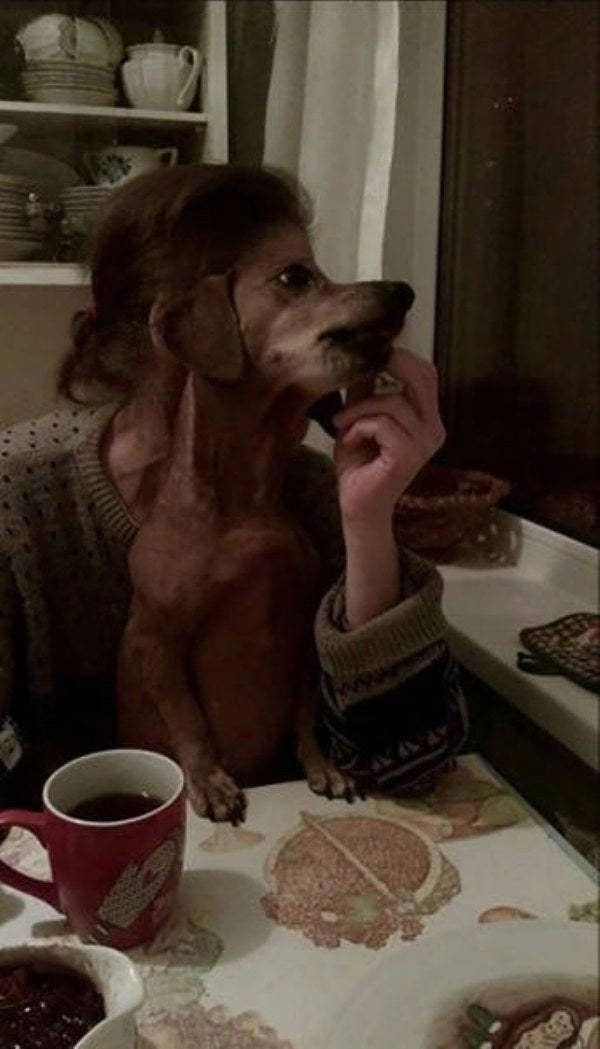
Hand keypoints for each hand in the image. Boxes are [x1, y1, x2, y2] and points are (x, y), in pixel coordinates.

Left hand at [333, 348, 445, 532]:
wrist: (357, 505)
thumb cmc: (359, 464)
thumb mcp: (360, 417)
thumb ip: (365, 389)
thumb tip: (362, 355)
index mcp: (428, 418)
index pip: (427, 373)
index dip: (401, 357)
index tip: (369, 356)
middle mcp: (434, 429)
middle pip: (422, 377)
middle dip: (388, 366)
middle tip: (358, 371)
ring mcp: (425, 444)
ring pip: (394, 402)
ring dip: (359, 409)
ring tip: (343, 424)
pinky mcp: (408, 457)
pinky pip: (383, 424)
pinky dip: (359, 427)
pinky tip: (349, 440)